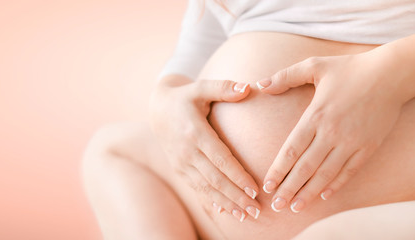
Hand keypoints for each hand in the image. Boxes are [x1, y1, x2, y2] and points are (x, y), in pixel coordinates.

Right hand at [149, 75, 260, 220]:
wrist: (157, 109)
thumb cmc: (185, 97)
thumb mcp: (201, 87)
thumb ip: (224, 88)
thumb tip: (248, 88)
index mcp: (195, 132)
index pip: (220, 159)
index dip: (238, 176)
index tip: (255, 189)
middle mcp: (186, 151)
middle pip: (215, 179)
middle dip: (236, 196)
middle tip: (257, 210)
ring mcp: (181, 163)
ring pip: (206, 188)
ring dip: (227, 203)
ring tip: (246, 215)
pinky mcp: (179, 169)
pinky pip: (197, 188)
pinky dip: (212, 201)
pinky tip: (226, 211)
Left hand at [256, 54, 403, 212]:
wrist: (392, 74)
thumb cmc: (349, 68)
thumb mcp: (314, 66)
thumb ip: (285, 76)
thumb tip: (259, 84)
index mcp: (315, 115)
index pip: (291, 150)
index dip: (278, 170)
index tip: (267, 185)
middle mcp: (331, 132)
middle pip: (305, 167)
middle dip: (289, 188)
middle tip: (276, 205)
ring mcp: (351, 141)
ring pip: (326, 174)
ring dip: (309, 193)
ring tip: (295, 207)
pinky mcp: (368, 147)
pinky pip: (349, 171)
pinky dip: (336, 185)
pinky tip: (323, 196)